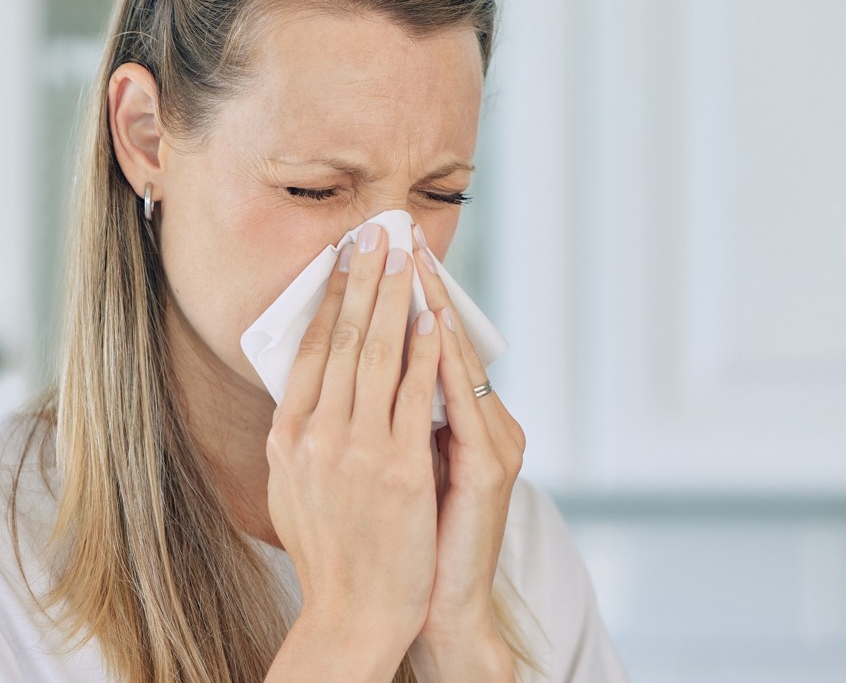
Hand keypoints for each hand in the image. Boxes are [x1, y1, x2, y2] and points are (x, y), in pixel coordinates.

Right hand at [265, 224, 442, 669]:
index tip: (343, 258)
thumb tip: (304, 388)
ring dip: (395, 298)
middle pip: (343, 340)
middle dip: (364, 280)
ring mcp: (359, 451)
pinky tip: (433, 320)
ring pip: (379, 356)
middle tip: (376, 233)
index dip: (329, 298)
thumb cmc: (328, 553)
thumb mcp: (291, 487)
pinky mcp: (402, 468)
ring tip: (406, 256)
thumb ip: (299, 435)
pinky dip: (425, 353)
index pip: (309, 350)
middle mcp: (316, 436)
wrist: (352, 614)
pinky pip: (416, 396)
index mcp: (288, 437)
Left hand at [409, 224, 525, 671]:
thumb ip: (394, 421)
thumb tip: (352, 372)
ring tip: (409, 264)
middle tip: (396, 236)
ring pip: (459, 362)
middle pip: (449, 342)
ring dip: (432, 308)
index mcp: (466, 426)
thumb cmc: (411, 543)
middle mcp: (487, 427)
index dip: (407, 300)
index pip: (432, 348)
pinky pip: (462, 402)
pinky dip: (443, 362)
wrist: (434, 610)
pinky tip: (427, 329)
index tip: (382, 254)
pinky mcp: (489, 468)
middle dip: (418, 287)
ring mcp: (493, 445)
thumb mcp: (400, 470)